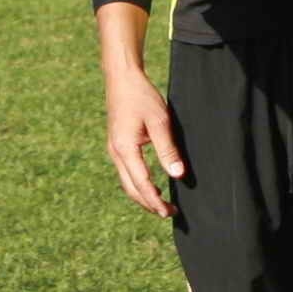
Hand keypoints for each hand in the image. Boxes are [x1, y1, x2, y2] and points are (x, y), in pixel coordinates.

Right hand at [104, 65, 185, 218]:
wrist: (122, 78)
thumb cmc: (141, 97)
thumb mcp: (159, 122)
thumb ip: (168, 150)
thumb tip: (177, 174)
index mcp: (125, 149)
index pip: (142, 184)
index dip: (155, 201)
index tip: (169, 212)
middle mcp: (116, 152)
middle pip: (131, 188)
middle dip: (149, 204)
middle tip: (169, 213)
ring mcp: (114, 149)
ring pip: (127, 182)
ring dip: (143, 195)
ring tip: (161, 203)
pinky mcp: (117, 144)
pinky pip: (126, 172)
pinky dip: (138, 183)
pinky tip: (150, 185)